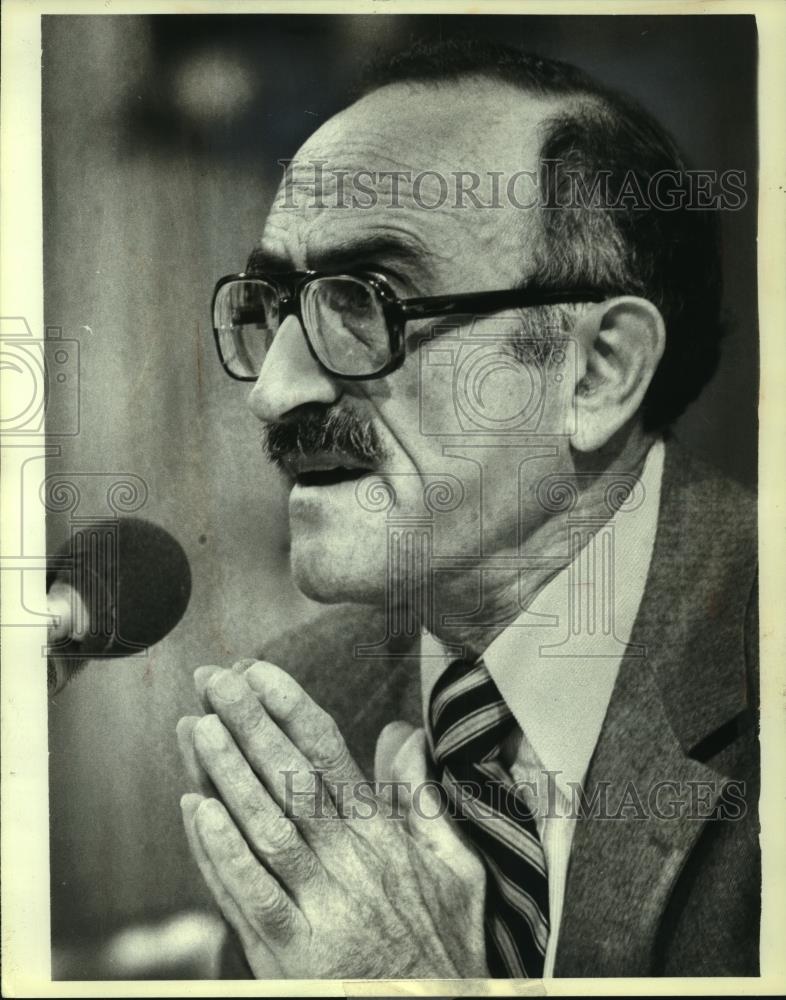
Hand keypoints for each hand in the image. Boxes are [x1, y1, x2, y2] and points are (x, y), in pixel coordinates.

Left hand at [176, 660, 487, 978]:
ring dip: (226, 773)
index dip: (290, 707)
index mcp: (385, 836)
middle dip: (249, 722)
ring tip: (196, 726)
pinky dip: (220, 853)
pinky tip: (194, 810)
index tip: (258, 670)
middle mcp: (352, 864)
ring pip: (266, 828)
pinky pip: (252, 897)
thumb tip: (405, 733)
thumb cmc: (444, 944)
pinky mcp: (294, 958)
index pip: (331, 754)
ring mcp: (321, 910)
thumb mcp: (456, 866)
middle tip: (213, 679)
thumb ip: (424, 797)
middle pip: (292, 778)